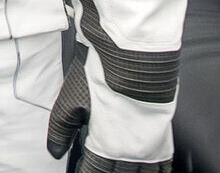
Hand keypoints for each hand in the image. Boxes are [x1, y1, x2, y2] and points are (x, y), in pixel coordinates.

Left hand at [46, 50, 172, 172]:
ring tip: (123, 171)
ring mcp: (150, 145)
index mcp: (107, 147)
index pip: (96, 172)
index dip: (87, 172)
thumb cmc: (102, 78)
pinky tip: (151, 171)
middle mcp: (132, 152)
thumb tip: (55, 150)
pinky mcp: (164, 135)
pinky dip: (157, 171)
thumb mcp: (69, 103)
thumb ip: (60, 131)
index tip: (83, 171)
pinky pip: (164, 164)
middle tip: (101, 169)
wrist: (134, 58)